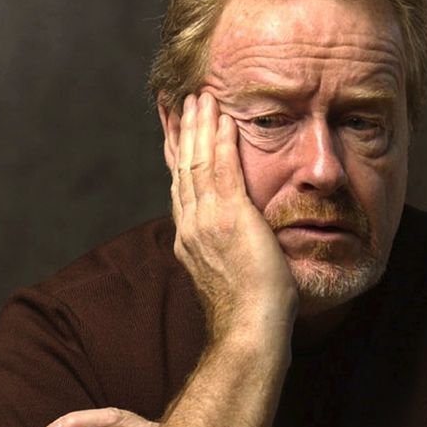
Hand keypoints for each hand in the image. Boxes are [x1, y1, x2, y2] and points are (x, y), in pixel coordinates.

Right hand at [160, 92, 297, 339]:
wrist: (250, 328)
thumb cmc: (250, 311)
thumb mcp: (230, 274)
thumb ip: (226, 251)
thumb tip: (235, 243)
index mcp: (190, 239)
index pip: (181, 187)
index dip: (177, 156)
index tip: (176, 134)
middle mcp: (191, 226)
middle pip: (183, 168)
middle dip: (184, 133)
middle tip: (185, 103)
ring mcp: (207, 220)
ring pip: (197, 162)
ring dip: (200, 127)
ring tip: (202, 98)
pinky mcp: (230, 216)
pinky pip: (223, 168)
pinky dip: (220, 140)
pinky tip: (223, 118)